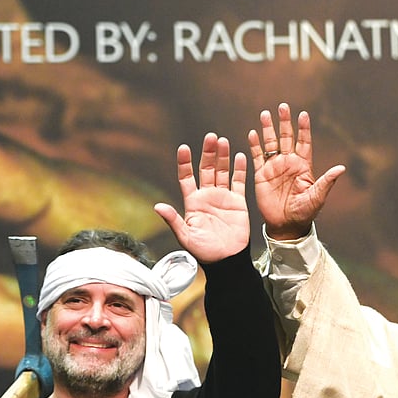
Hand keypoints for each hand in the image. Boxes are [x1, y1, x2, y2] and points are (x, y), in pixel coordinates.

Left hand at [154, 135, 250, 262]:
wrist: (226, 260)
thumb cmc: (204, 252)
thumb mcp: (185, 236)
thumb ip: (173, 220)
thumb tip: (157, 206)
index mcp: (193, 202)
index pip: (186, 177)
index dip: (185, 163)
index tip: (184, 148)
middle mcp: (207, 196)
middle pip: (206, 169)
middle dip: (208, 153)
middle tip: (210, 137)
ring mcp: (223, 197)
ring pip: (222, 172)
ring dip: (222, 157)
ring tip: (223, 141)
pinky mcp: (238, 202)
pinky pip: (239, 182)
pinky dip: (239, 169)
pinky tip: (239, 155)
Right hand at [248, 103, 345, 239]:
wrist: (287, 225)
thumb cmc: (305, 212)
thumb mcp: (317, 197)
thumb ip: (327, 181)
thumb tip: (342, 168)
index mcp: (303, 166)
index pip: (304, 142)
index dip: (304, 128)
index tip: (303, 114)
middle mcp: (289, 163)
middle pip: (286, 137)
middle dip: (284, 122)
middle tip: (283, 106)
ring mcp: (275, 167)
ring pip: (270, 143)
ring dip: (268, 129)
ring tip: (265, 114)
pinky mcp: (262, 175)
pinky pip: (258, 157)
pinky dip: (255, 145)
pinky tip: (253, 133)